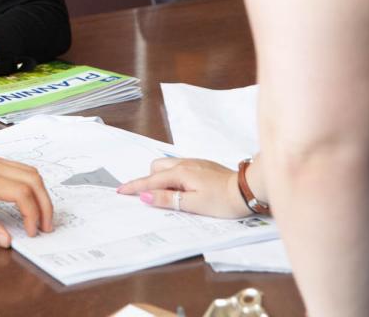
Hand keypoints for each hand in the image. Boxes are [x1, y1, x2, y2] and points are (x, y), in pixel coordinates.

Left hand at [0, 150, 53, 246]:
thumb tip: (7, 240)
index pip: (21, 194)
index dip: (33, 215)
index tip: (33, 233)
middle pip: (32, 179)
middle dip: (44, 204)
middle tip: (46, 226)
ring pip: (28, 170)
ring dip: (39, 193)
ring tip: (40, 215)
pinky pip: (17, 167)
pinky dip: (28, 184)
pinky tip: (26, 201)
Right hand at [116, 158, 250, 217]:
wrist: (247, 189)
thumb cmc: (223, 200)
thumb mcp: (194, 204)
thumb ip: (168, 199)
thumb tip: (145, 196)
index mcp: (180, 173)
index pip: (150, 180)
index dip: (135, 186)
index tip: (121, 190)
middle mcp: (184, 164)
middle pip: (156, 168)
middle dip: (148, 180)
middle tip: (149, 197)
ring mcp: (194, 163)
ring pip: (168, 166)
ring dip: (161, 177)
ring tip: (167, 194)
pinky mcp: (202, 165)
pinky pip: (179, 167)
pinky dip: (173, 176)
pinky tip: (183, 188)